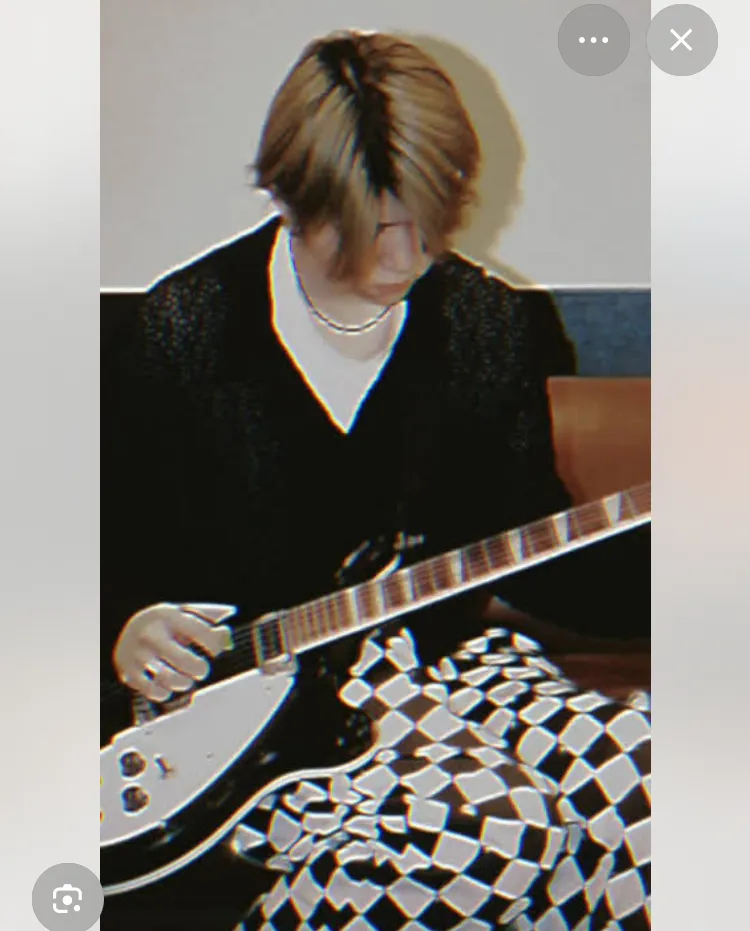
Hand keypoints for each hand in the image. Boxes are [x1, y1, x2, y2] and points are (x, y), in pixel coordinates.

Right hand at [113, 602, 234, 701]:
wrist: (129, 627)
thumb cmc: (168, 622)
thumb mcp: (186, 612)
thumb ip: (210, 619)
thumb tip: (226, 634)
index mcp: (169, 616)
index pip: (199, 631)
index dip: (214, 644)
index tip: (215, 651)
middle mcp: (152, 634)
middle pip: (184, 660)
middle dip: (199, 669)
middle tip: (201, 670)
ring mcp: (138, 654)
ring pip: (168, 679)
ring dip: (183, 683)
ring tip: (185, 680)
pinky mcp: (128, 672)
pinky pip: (153, 691)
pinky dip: (164, 692)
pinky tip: (167, 686)